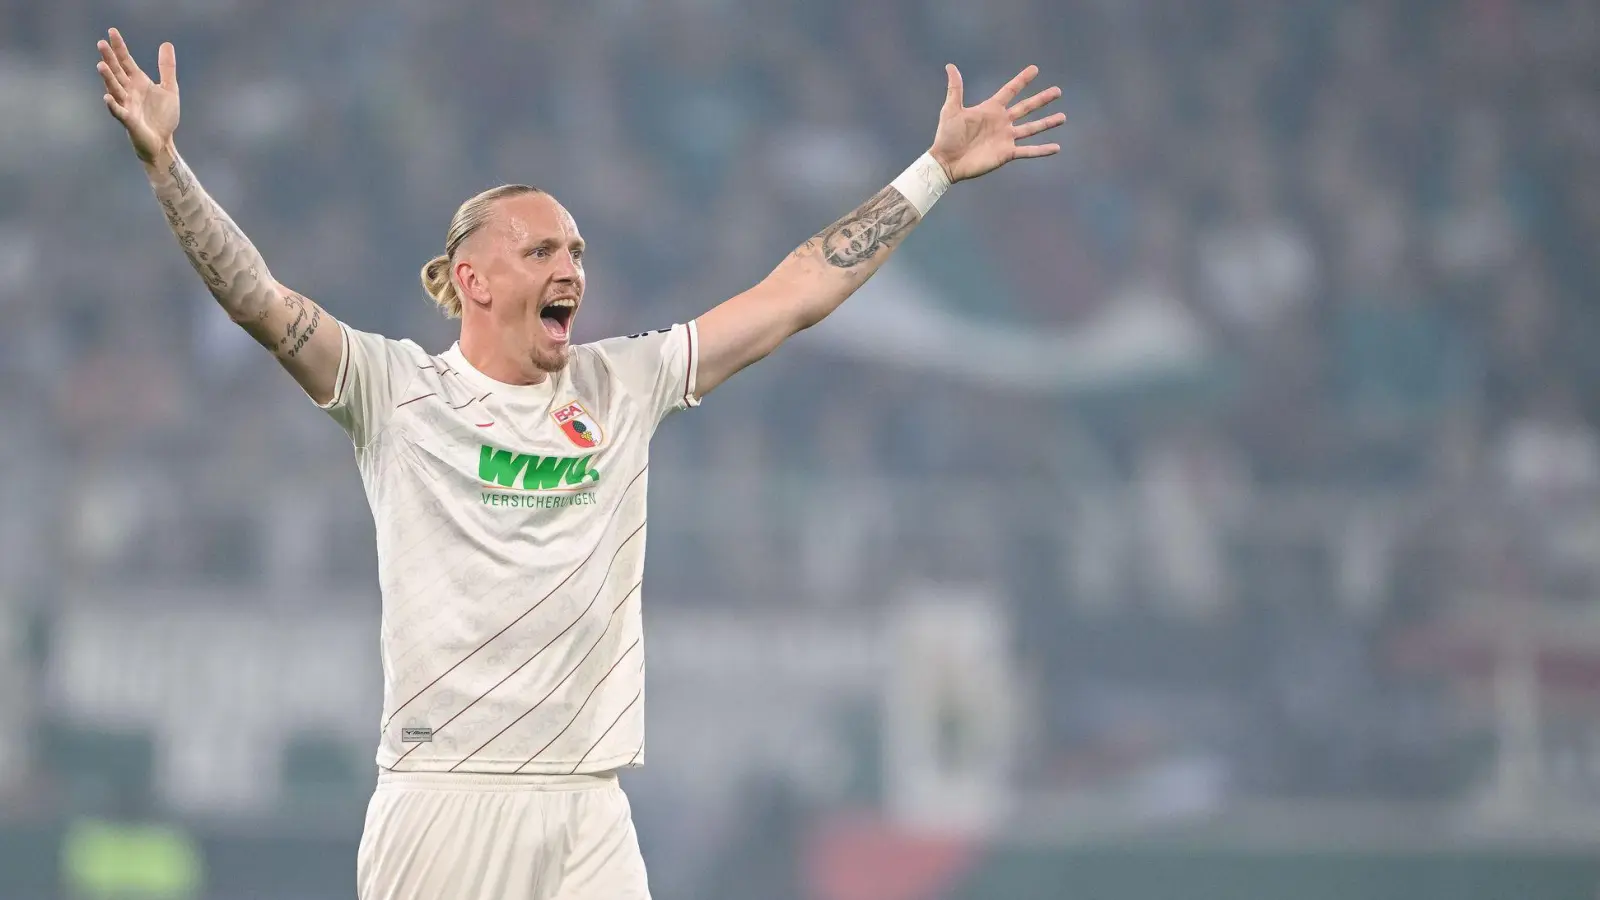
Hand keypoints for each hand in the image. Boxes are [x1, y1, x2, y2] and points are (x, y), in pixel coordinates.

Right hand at [96, 28, 179, 164]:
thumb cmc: (163, 116)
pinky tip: (107, 97)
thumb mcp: (170, 89)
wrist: (163, 141)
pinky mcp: (129, 121)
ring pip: (115, 89)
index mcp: (138, 82)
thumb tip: (166, 44)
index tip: (111, 31)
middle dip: (109, 59)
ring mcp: (127, 105)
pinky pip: (119, 112)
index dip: (119, 47)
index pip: (126, 61)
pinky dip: (113, 105)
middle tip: (101, 44)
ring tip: (101, 65)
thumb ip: (167, 68)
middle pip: (117, 72)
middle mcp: (129, 91)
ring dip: (108, 78)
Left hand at [927, 64, 1064, 182]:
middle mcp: (1002, 122)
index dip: (1022, 80)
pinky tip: (1057, 147)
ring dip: (1047, 123)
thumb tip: (950, 66)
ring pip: (1032, 128)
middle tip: (1058, 91)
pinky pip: (1028, 151)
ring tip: (1063, 117)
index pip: (1010, 91)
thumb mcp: (951, 109)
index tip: (1035, 69)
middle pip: (1026, 107)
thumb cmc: (947, 135)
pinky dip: (1042, 150)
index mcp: (990, 109)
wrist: (946, 161)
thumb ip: (955, 88)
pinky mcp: (1006, 153)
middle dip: (1042, 99)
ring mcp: (1006, 138)